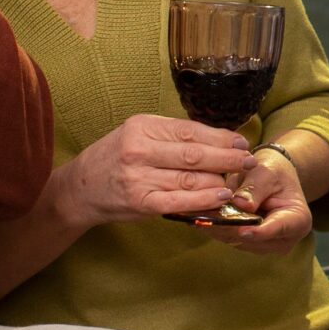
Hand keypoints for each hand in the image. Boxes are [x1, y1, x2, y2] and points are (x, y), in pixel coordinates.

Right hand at [62, 114, 250, 226]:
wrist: (80, 188)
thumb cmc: (115, 158)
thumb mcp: (138, 135)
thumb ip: (171, 135)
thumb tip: (216, 138)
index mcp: (142, 127)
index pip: (190, 131)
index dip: (220, 137)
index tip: (240, 142)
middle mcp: (139, 150)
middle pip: (194, 154)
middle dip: (227, 157)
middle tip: (248, 160)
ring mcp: (139, 177)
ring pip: (190, 178)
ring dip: (219, 179)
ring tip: (237, 179)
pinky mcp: (140, 202)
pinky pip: (179, 201)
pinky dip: (203, 200)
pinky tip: (220, 196)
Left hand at [198, 145, 313, 254]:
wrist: (272, 177)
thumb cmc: (273, 171)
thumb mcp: (266, 172)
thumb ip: (254, 188)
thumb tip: (239, 204)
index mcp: (297, 220)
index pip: (278, 228)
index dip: (259, 232)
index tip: (242, 230)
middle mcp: (284, 239)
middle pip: (253, 238)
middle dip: (228, 227)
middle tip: (205, 216)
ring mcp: (266, 245)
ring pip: (236, 241)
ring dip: (217, 228)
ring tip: (197, 214)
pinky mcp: (248, 244)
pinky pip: (228, 238)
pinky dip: (215, 227)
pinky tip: (199, 217)